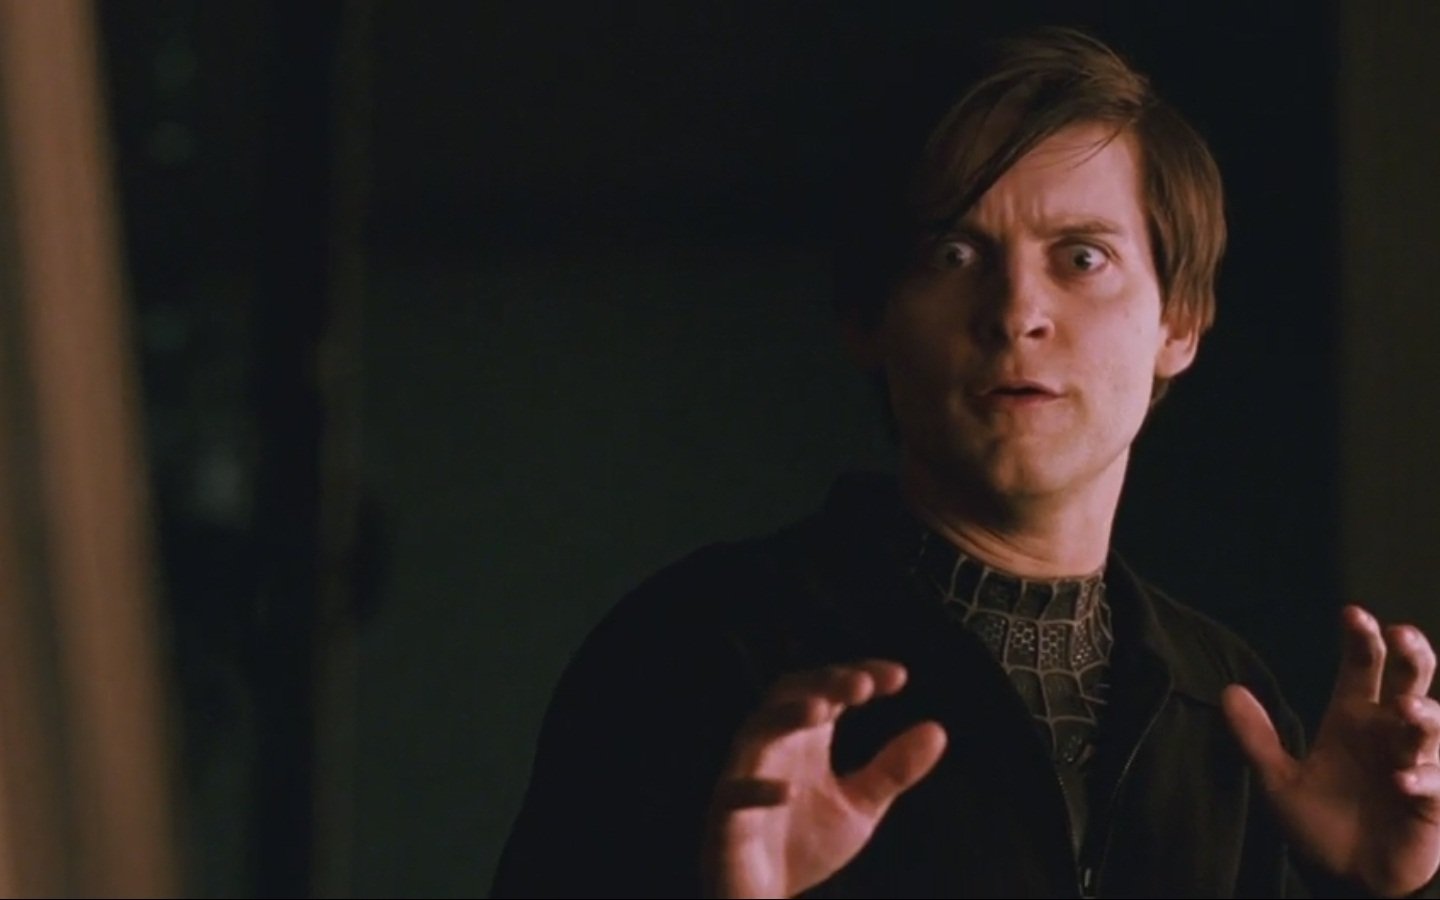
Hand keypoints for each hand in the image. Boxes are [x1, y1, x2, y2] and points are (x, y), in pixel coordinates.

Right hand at [700, 660, 946, 898]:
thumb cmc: (806, 844)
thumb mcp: (860, 806)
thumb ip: (893, 770)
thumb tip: (938, 730)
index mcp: (806, 738)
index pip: (829, 690)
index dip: (859, 675)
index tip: (897, 676)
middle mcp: (774, 747)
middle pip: (789, 696)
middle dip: (821, 683)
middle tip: (860, 684)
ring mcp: (746, 777)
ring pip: (756, 732)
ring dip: (785, 717)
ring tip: (820, 711)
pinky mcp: (726, 816)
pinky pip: (734, 794)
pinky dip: (758, 789)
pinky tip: (790, 791)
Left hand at [1223, 605, 1439, 896]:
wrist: (1346, 879)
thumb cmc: (1320, 825)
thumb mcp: (1278, 781)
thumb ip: (1256, 738)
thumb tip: (1227, 691)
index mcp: (1353, 718)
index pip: (1362, 666)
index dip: (1361, 638)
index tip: (1353, 613)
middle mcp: (1387, 732)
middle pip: (1411, 680)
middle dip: (1412, 654)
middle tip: (1402, 635)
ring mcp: (1414, 763)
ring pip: (1431, 725)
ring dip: (1423, 715)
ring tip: (1406, 709)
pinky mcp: (1431, 801)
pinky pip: (1435, 782)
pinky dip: (1422, 779)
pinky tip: (1402, 780)